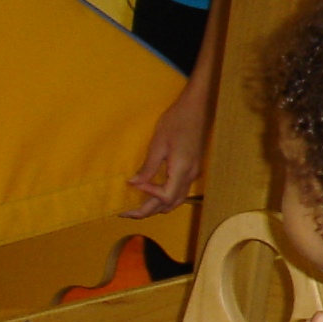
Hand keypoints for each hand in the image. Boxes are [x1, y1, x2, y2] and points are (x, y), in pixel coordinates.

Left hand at [124, 84, 210, 215]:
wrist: (196, 109)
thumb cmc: (176, 122)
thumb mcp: (158, 143)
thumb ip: (148, 167)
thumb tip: (134, 183)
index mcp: (182, 170)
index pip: (165, 197)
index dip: (148, 198)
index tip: (133, 185)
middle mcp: (190, 176)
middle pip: (171, 204)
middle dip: (148, 210)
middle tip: (126, 212)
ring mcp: (193, 173)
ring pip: (176, 200)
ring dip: (157, 206)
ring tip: (137, 205)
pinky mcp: (192, 169)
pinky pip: (179, 191)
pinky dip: (165, 197)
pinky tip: (152, 192)